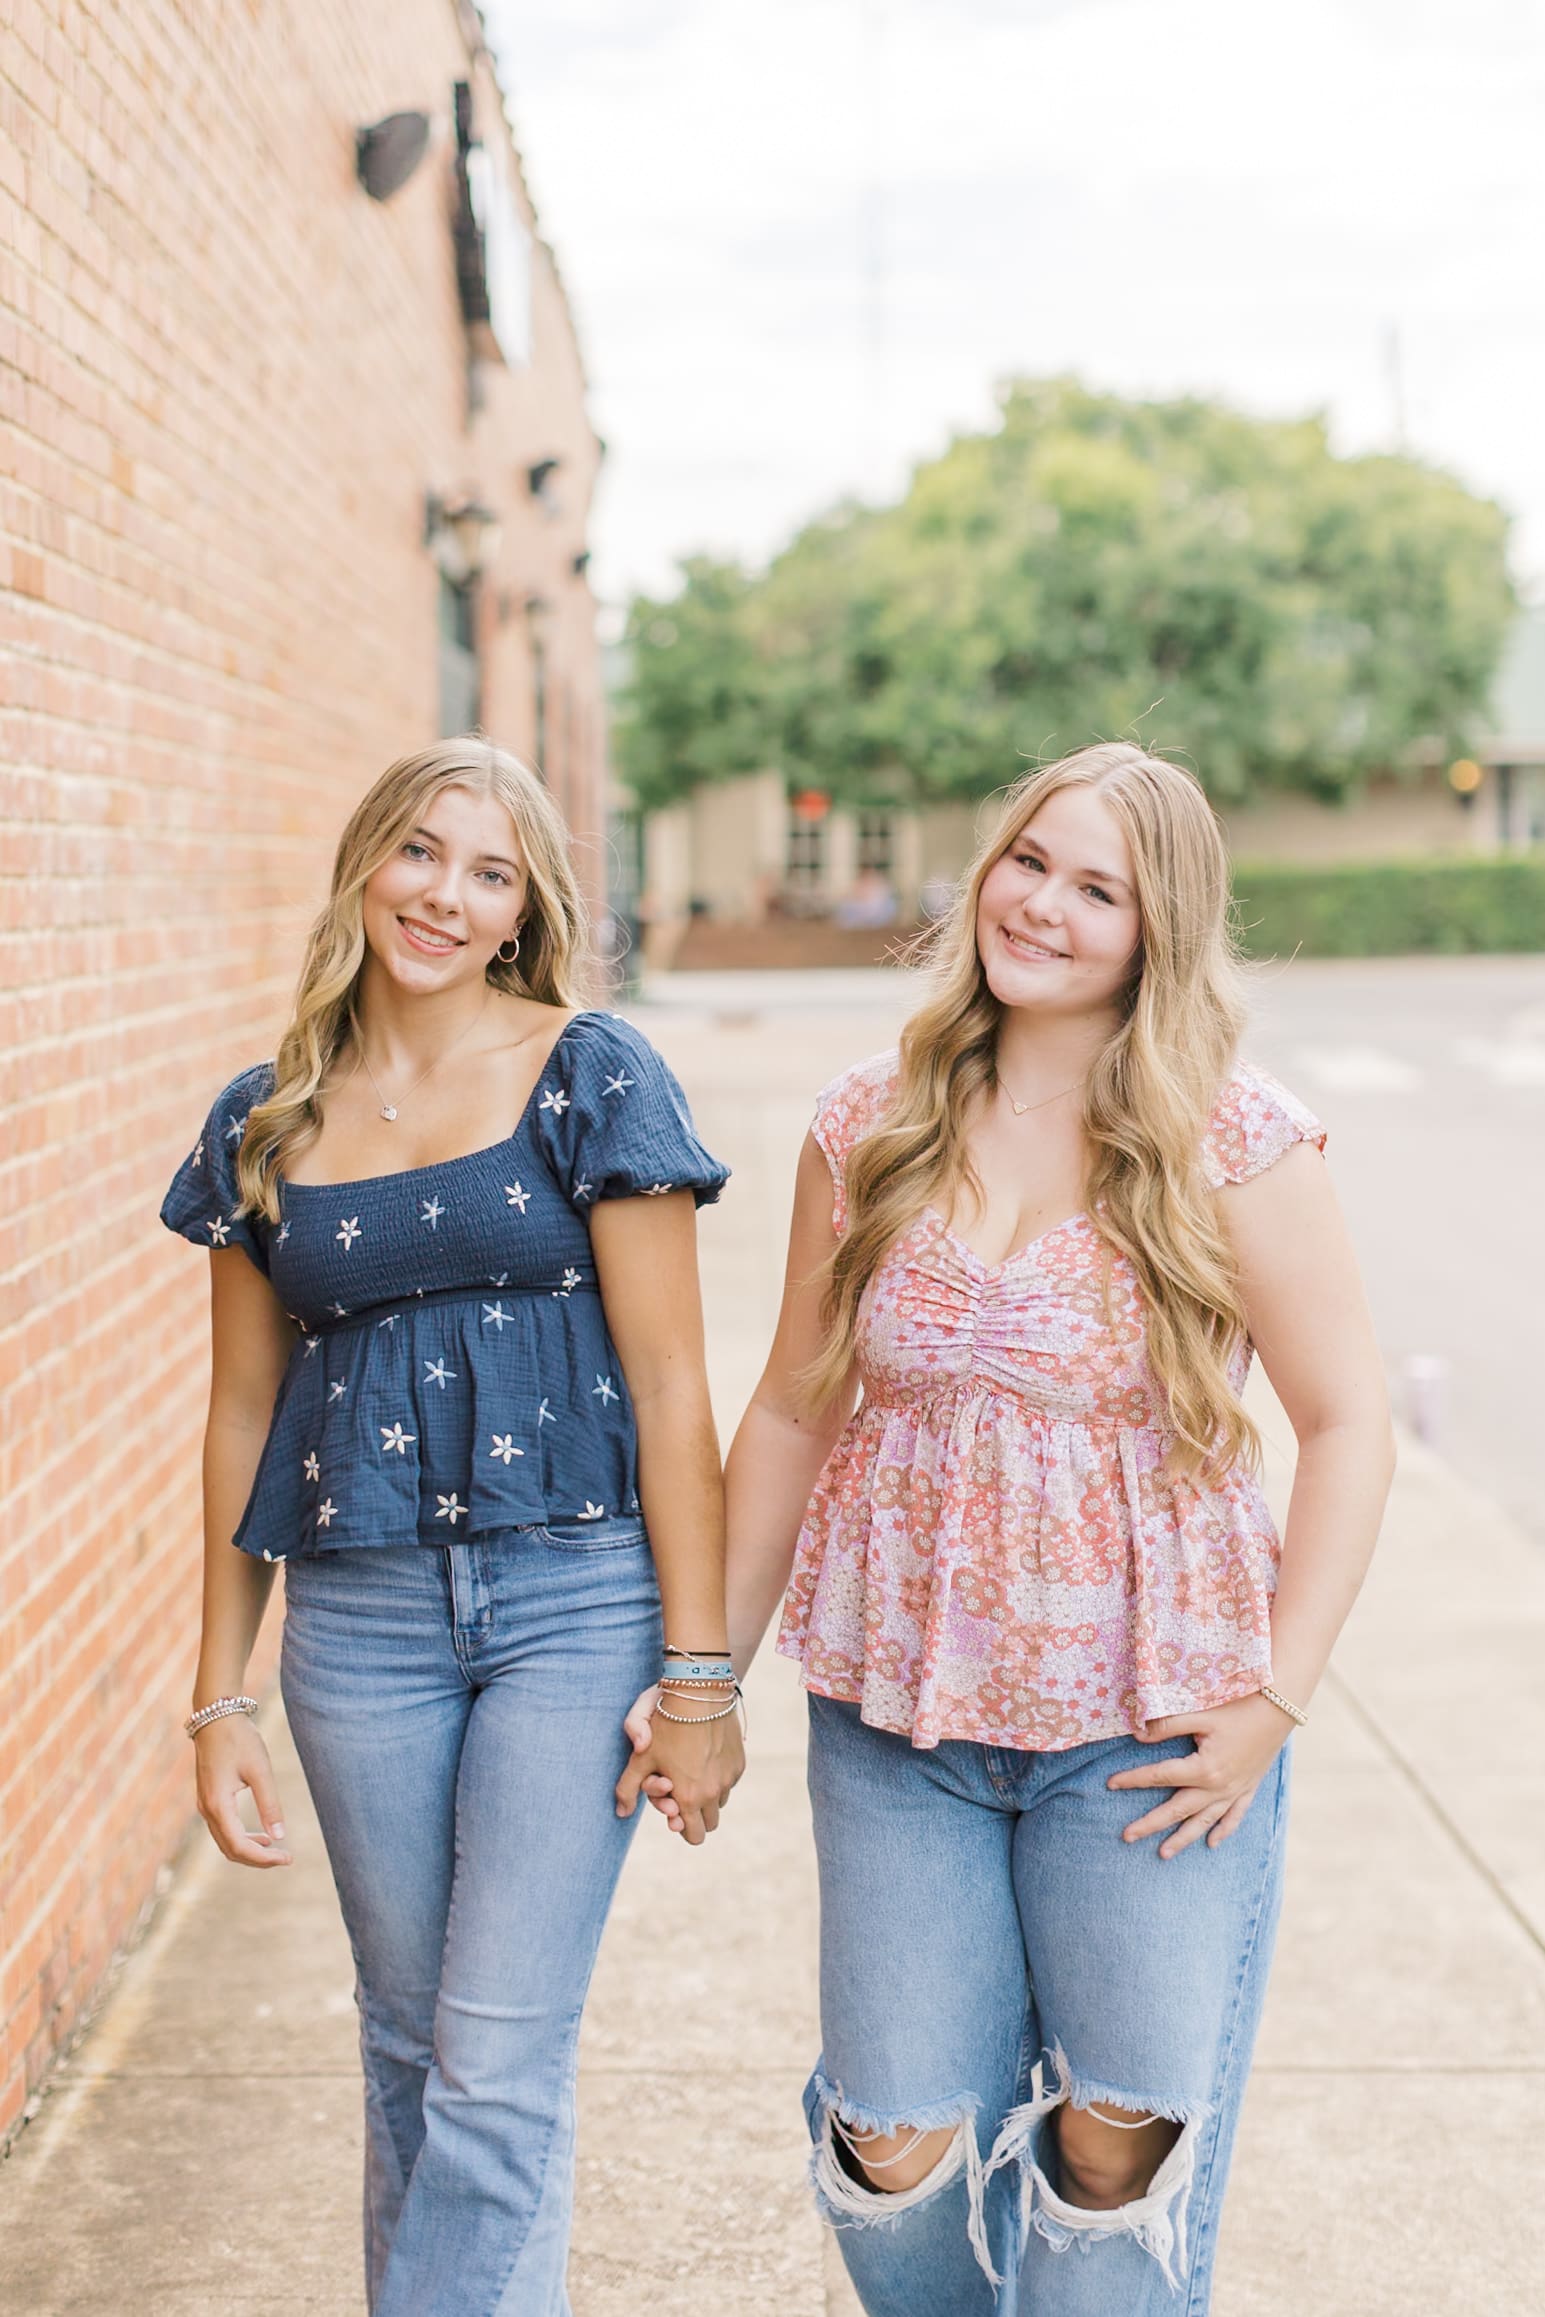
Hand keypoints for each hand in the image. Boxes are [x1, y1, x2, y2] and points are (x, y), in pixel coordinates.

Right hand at [193, 1716, 291, 1867]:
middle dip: (258, 1859)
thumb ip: (269, 1804)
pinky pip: (224, 1829)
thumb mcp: (260, 1770)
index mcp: (218, 1805)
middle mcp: (207, 1810)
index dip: (264, 1859)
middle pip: (230, 1850)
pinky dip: (242, 1838)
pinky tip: (263, 1834)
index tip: (288, 1858)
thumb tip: (280, 1836)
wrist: (215, 1716)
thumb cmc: (239, 1739)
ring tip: (276, 1849)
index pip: (239, 1846)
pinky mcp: (209, 1798)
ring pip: (225, 1842)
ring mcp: (205, 1805)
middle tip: (285, 1858)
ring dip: (250, 1850)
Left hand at [615, 1696, 743, 1845]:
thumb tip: (621, 1813)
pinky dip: (718, 1777)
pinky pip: (729, 1782)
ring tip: (691, 1771)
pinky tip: (704, 1755)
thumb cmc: (664, 1723)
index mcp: (689, 1797)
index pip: (694, 1837)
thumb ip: (628, 1789)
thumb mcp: (640, 1756)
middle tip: (680, 1794)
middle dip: (695, 1816)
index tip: (671, 1807)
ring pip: (720, 1803)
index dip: (680, 1826)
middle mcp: (713, 1792)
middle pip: (709, 1825)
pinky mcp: (739, 1762)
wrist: (699, 1692)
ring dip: (707, 1796)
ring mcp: (729, 1778)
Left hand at [1106, 1693, 1292, 1859]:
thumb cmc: (1239, 1706)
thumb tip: (1137, 1734)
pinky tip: (1211, 1844)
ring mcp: (1235, 1791)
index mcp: (1204, 1768)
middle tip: (1126, 1836)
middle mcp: (1219, 1787)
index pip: (1160, 1776)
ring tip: (1163, 1854)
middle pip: (1177, 1810)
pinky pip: (1233, 1816)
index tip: (1110, 1784)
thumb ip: (1167, 1724)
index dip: (1133, 1780)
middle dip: (1151, 1824)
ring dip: (1183, 1838)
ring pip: (1204, 1821)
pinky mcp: (1248, 1788)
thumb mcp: (1201, 1713)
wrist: (1280, 1708)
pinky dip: (1223, 1831)